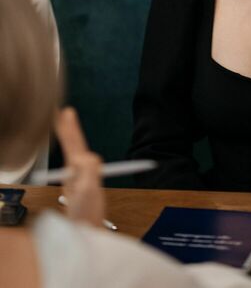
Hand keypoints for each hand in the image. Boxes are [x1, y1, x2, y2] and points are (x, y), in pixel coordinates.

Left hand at [54, 106, 105, 226]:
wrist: (86, 235)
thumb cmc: (87, 215)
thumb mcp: (89, 189)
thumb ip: (89, 169)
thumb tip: (88, 155)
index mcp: (75, 171)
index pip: (73, 143)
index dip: (70, 126)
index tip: (66, 111)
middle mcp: (75, 173)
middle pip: (72, 145)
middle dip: (68, 128)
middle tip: (64, 111)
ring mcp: (78, 180)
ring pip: (76, 153)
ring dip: (73, 137)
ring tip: (68, 122)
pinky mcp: (85, 186)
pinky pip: (84, 165)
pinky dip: (82, 153)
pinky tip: (80, 153)